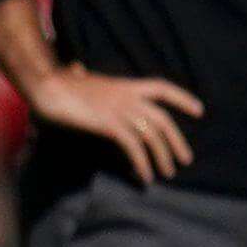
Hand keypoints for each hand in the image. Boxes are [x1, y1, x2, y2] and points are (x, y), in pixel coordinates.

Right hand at [29, 64, 203, 183]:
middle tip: (186, 159)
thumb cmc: (56, 83)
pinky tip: (144, 176)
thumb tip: (76, 70)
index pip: (161, 88)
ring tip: (167, 173)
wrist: (46, 85)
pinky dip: (142, 163)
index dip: (182, 98)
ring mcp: (119, 109)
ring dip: (162, 157)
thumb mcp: (78, 78)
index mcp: (124, 85)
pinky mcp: (109, 124)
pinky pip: (133, 146)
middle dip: (177, 141)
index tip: (200, 111)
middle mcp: (127, 96)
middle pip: (162, 119)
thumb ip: (84, 76)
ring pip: (152, 135)